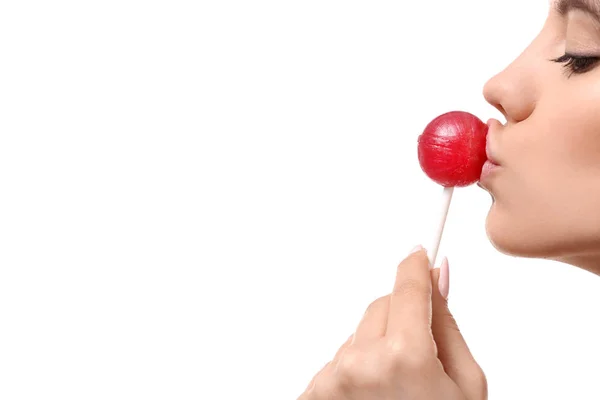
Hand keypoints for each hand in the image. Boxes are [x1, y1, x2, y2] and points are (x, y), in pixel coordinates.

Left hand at [298, 246, 486, 399]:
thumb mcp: (465, 384)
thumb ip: (447, 325)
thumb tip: (439, 277)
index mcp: (404, 357)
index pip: (407, 288)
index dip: (415, 267)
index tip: (419, 254)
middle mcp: (359, 363)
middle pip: (380, 306)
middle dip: (400, 318)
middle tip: (418, 356)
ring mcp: (331, 380)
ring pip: (358, 334)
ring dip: (375, 348)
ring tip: (394, 390)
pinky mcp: (313, 393)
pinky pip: (339, 359)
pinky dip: (354, 369)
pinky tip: (372, 398)